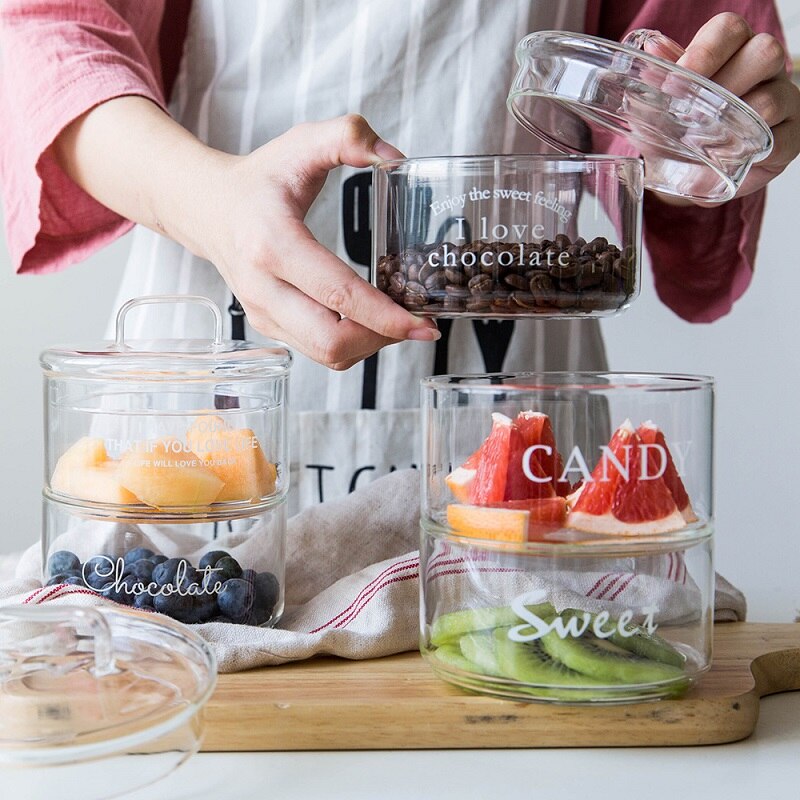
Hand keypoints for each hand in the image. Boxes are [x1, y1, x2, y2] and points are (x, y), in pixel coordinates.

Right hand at [203, 114, 438, 368]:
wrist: (207, 208)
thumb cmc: (259, 179)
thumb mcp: (300, 143)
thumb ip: (349, 135)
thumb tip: (396, 158)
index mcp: (273, 244)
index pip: (338, 295)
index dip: (385, 315)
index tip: (423, 324)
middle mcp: (264, 288)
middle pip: (332, 340)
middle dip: (383, 339)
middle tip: (418, 325)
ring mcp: (263, 313)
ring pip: (327, 354)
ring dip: (370, 346)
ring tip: (398, 323)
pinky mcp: (268, 326)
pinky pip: (317, 352)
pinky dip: (352, 345)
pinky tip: (371, 323)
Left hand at [677, 12, 799, 198]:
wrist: (693, 173)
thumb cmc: (682, 130)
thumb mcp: (663, 108)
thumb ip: (660, 80)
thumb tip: (652, 51)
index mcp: (733, 50)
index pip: (730, 30)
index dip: (705, 51)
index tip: (675, 81)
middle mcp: (765, 69)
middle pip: (764, 52)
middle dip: (724, 83)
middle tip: (690, 113)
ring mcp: (784, 100)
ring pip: (773, 97)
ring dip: (735, 121)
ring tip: (702, 142)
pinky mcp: (791, 136)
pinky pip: (781, 140)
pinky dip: (752, 151)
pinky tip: (727, 159)